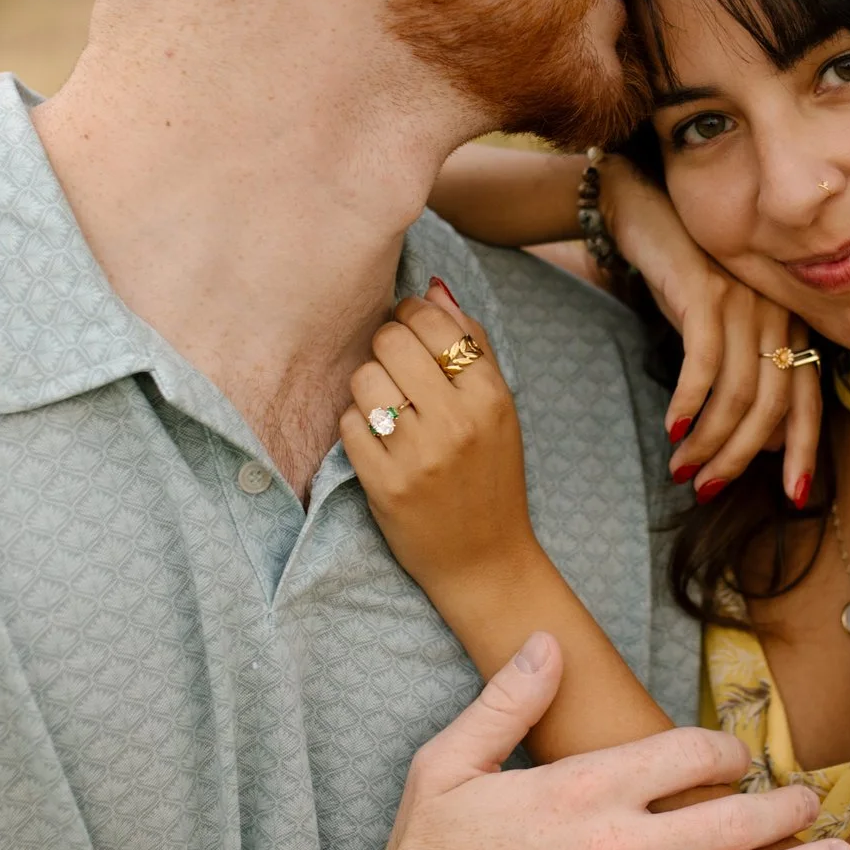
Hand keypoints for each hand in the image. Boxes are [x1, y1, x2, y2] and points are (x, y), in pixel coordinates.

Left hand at [341, 284, 531, 591]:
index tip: (408, 331)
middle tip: (394, 369)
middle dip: (385, 347)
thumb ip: (472, 345)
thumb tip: (434, 289)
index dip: (410, 316)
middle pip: (390, 341)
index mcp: (490, 397)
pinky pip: (349, 424)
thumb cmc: (491, 476)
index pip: (432, 322)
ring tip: (387, 406)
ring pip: (364, 380)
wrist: (485, 560)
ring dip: (368, 387)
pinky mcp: (385, 485)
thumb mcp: (499, 409)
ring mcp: (418, 455)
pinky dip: (357, 426)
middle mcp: (457, 422)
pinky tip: (378, 440)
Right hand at [370, 633, 849, 849]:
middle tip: (813, 804)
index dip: (726, 750)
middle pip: (733, 819)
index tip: (739, 759)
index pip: (687, 752)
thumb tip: (546, 641)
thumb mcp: (449, 763)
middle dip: (785, 809)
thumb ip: (507, 701)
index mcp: (584, 787)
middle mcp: (620, 847)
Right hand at [601, 158, 821, 507]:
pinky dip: (690, 401)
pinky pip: (704, 362)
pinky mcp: (707, 291)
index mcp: (788, 326)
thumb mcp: (718, 334)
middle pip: (773, 405)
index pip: (808, 399)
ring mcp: (745, 301)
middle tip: (707, 489)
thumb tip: (766, 443)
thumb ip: (744, 381)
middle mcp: (777, 314)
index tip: (794, 498)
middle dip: (741, 458)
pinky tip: (672, 428)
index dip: (803, 451)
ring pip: (738, 392)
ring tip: (682, 469)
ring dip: (709, 440)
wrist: (644, 210)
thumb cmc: (681, 279)